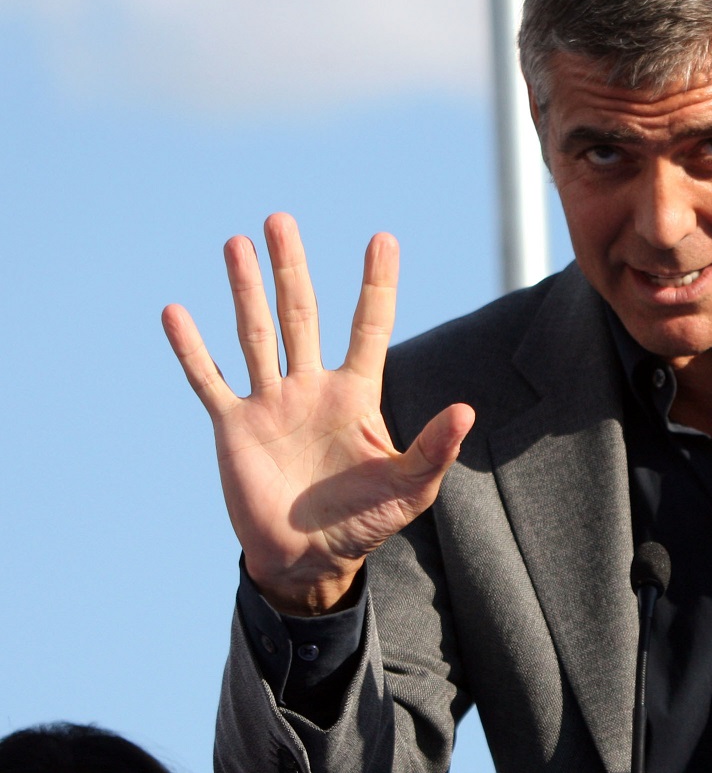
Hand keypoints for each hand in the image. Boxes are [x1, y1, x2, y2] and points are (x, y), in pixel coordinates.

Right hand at [162, 214, 473, 613]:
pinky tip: (176, 313)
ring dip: (244, 290)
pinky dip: (192, 350)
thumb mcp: (409, 488)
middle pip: (300, 313)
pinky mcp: (234, 428)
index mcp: (356, 393)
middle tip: (280, 219)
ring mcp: (271, 403)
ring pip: (256, 334)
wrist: (308, 559)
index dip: (376, 283)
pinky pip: (209, 381)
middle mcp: (311, 386)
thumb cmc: (363, 522)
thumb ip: (435, 449)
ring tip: (236, 242)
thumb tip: (467, 411)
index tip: (383, 238)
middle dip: (290, 267)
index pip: (368, 325)